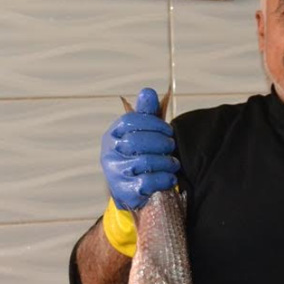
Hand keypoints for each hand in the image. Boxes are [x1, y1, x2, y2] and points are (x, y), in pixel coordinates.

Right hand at [100, 88, 178, 209]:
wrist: (134, 192)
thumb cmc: (141, 157)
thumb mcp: (143, 134)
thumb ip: (147, 114)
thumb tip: (148, 92)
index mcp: (113, 135)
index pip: (130, 121)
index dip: (153, 123)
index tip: (168, 130)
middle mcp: (109, 153)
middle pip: (137, 141)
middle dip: (161, 143)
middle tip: (171, 147)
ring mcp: (115, 173)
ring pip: (144, 162)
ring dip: (166, 162)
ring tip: (173, 164)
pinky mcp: (124, 191)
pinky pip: (148, 182)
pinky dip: (164, 179)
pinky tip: (170, 178)